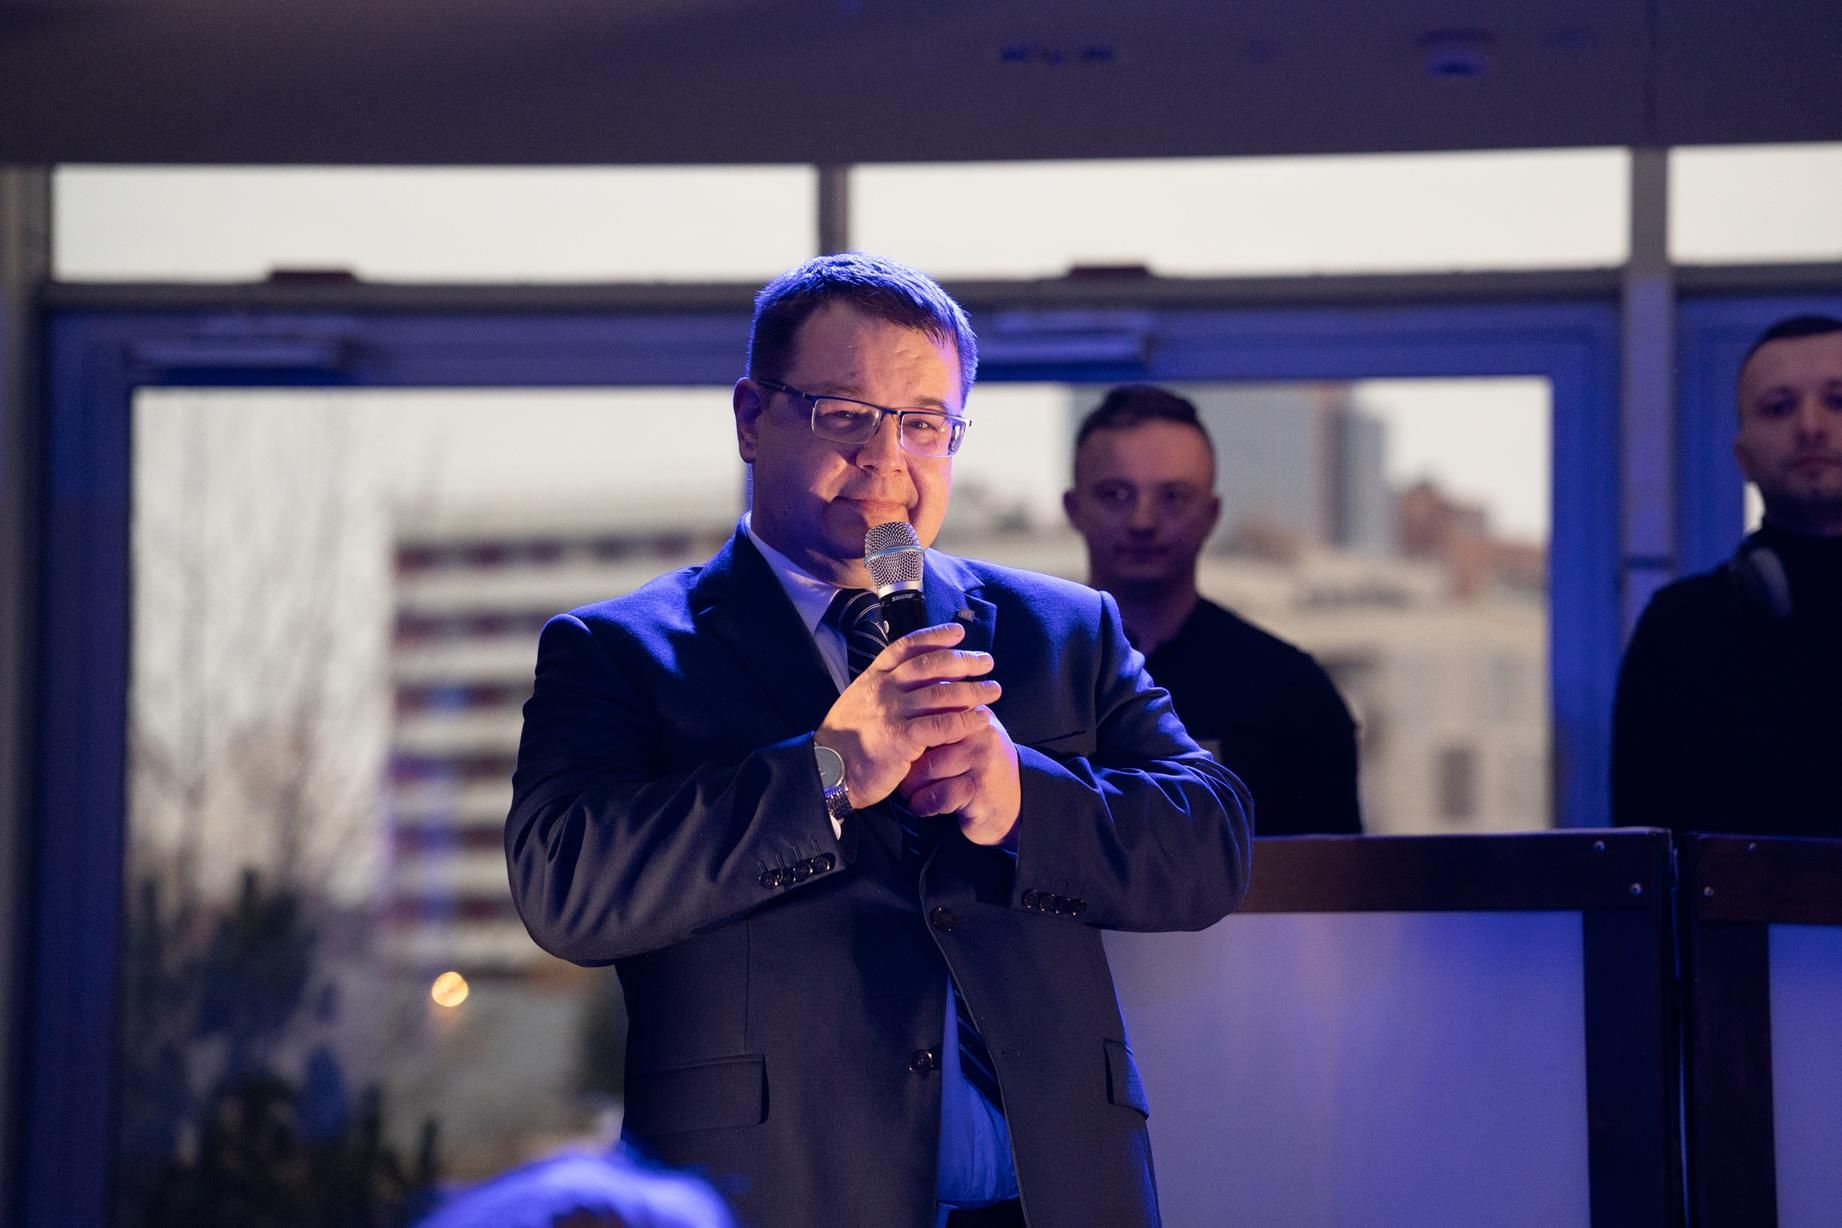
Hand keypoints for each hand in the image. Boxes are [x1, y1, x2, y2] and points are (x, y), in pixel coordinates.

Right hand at [816, 622, 1001, 809]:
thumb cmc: (845, 741)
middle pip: (931, 665)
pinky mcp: (902, 739)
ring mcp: (892, 713)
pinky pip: (942, 726)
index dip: (935, 636)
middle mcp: (884, 689)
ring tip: (994, 690)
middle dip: (964, 660)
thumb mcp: (859, 702)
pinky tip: (981, 719)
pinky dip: (965, 721)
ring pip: (942, 694)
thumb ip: (884, 688)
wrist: (826, 771)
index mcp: (873, 677)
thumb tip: (914, 677)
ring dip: (973, 690)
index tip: (958, 632)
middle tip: (986, 661)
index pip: (907, 646)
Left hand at [899, 706, 1020, 846]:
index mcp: (974, 714)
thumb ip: (947, 722)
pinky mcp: (979, 789)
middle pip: (924, 740)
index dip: (909, 733)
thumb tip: (906, 711)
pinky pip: (938, 795)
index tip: (899, 748)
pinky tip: (924, 807)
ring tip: (910, 793)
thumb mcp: (971, 738)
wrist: (1017, 805)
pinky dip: (924, 804)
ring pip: (927, 769)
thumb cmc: (983, 770)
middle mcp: (981, 732)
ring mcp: (982, 760)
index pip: (932, 714)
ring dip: (912, 787)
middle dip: (906, 763)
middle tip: (900, 776)